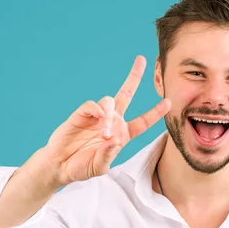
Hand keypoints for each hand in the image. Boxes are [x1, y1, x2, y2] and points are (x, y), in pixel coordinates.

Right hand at [40, 55, 170, 186]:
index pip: (143, 121)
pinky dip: (97, 109)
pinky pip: (92, 104)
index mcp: (123, 134)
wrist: (60, 165)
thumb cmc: (82, 166)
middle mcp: (112, 121)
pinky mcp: (81, 114)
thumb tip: (115, 141)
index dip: (155, 112)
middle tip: (141, 59)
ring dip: (109, 117)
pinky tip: (98, 117)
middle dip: (134, 77)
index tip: (168, 102)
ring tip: (105, 134)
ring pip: (110, 102)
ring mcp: (97, 116)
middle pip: (127, 94)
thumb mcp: (99, 167)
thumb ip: (108, 155)